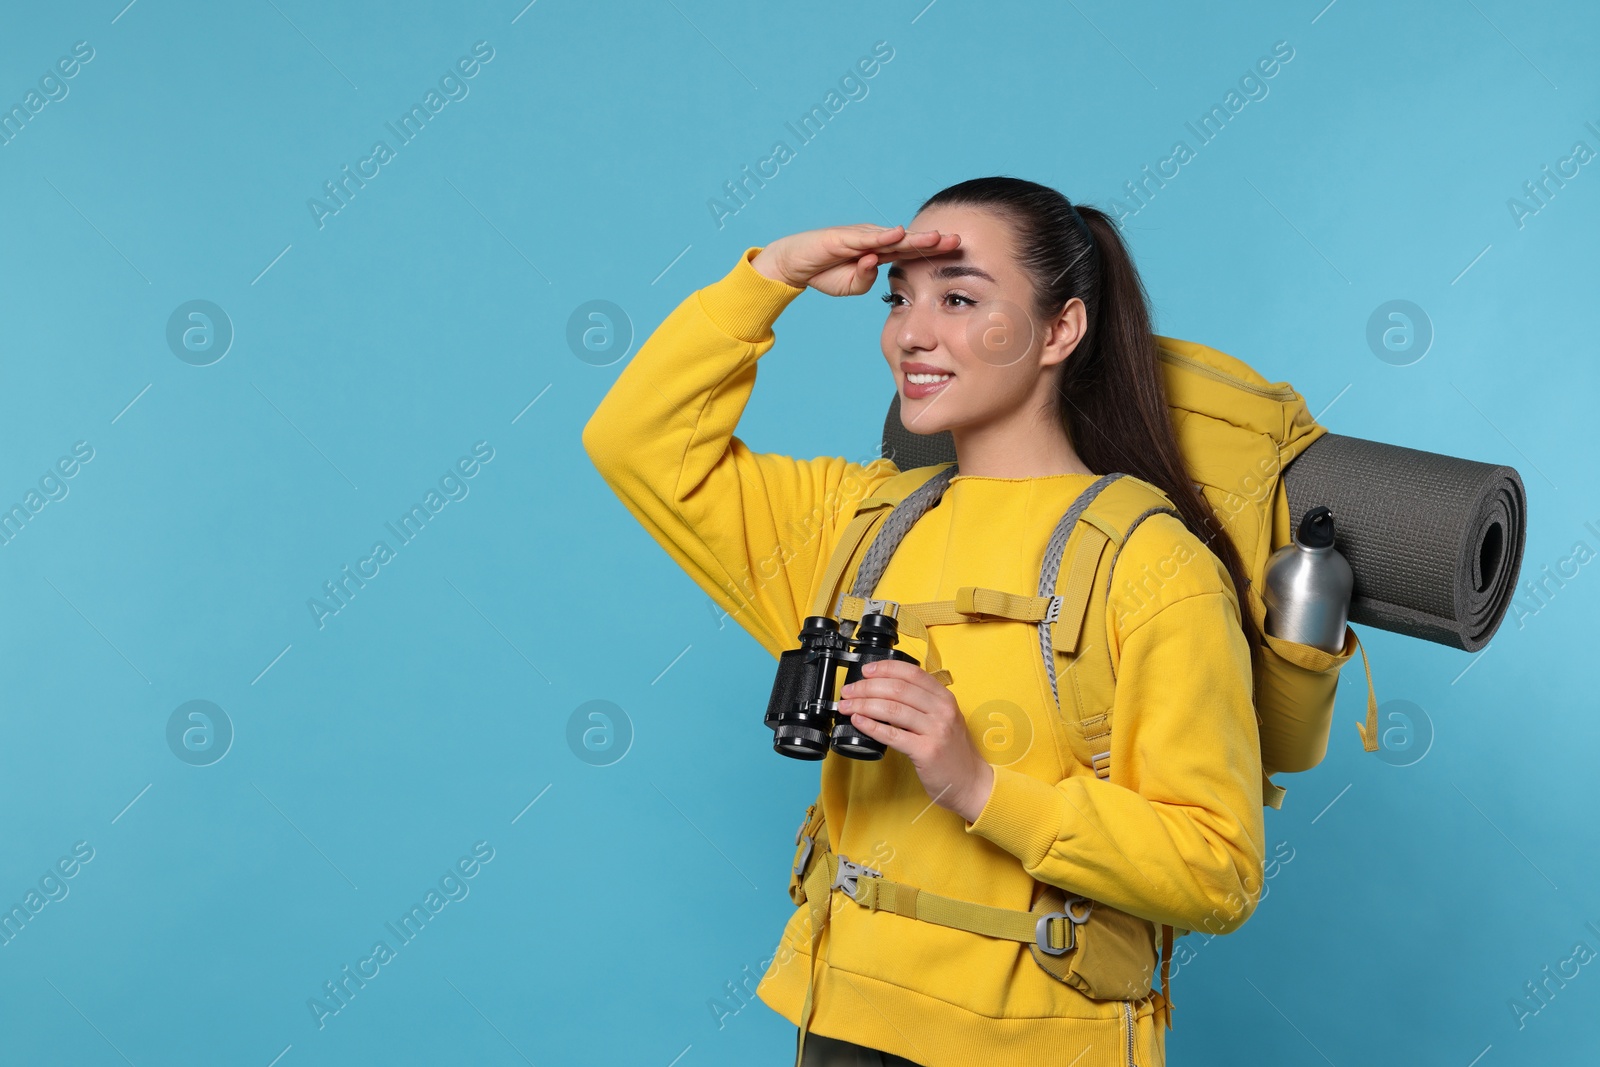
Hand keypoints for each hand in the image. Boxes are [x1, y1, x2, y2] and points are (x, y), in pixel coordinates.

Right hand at [751, 224, 960, 296]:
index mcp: (880, 254)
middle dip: (934, 241)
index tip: (959, 254)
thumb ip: (866, 280)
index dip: (934, 252)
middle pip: (909, 241)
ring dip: (915, 238)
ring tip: (938, 237)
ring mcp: (859, 237)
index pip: (912, 252)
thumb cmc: (824, 273)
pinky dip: (882, 236)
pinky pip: (864, 237)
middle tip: (960, 241)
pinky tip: (899, 234)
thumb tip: (875, 268)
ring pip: (892, 237)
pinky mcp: (842, 237)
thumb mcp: (852, 286)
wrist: (794, 266)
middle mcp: (873, 241)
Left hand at [838, 658, 994, 822]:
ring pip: (891, 709)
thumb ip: (922, 703)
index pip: (911, 673)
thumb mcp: (944, 719)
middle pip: (897, 688)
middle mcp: (942, 710)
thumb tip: (883, 691)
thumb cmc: (952, 751)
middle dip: (867, 687)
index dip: (885, 668)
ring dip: (863, 705)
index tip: (866, 671)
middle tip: (849, 691)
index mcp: (945, 698)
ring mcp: (936, 730)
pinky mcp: (926, 751)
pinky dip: (871, 726)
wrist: (970, 782)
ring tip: (847, 706)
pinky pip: (892, 734)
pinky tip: (859, 721)